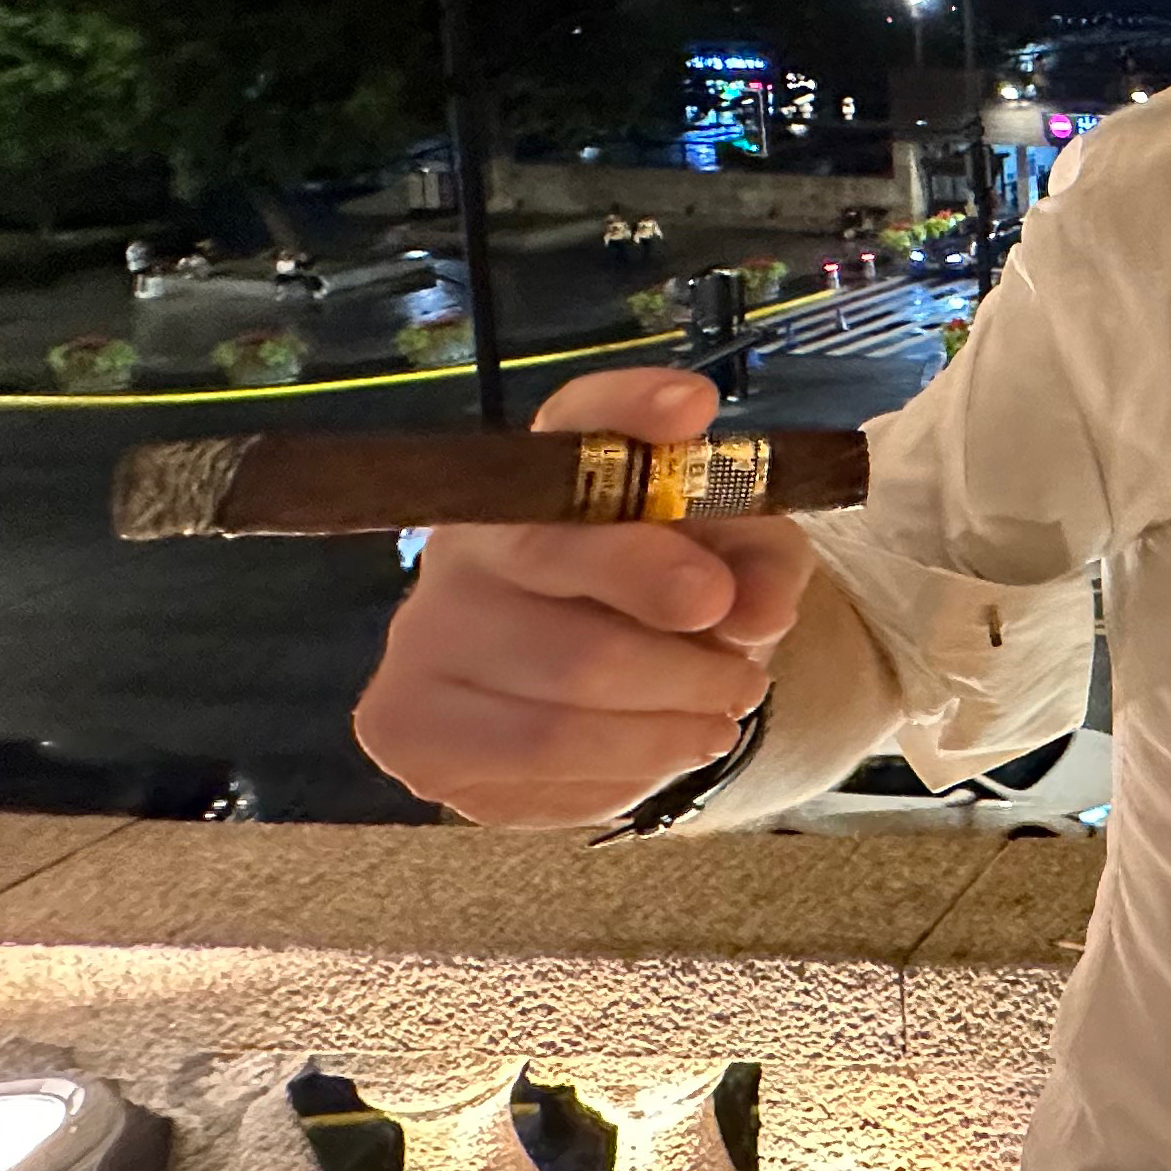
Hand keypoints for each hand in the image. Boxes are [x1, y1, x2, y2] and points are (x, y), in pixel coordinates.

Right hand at [351, 368, 811, 827]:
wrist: (602, 702)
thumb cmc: (671, 604)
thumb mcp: (742, 567)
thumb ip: (762, 567)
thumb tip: (756, 610)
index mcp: (547, 473)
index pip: (577, 417)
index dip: (628, 407)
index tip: (694, 411)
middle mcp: (465, 537)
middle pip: (557, 554)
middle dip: (670, 611)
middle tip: (745, 669)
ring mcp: (422, 631)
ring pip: (562, 679)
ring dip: (671, 710)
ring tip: (723, 717)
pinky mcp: (408, 725)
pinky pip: (537, 756)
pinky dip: (628, 763)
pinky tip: (663, 750)